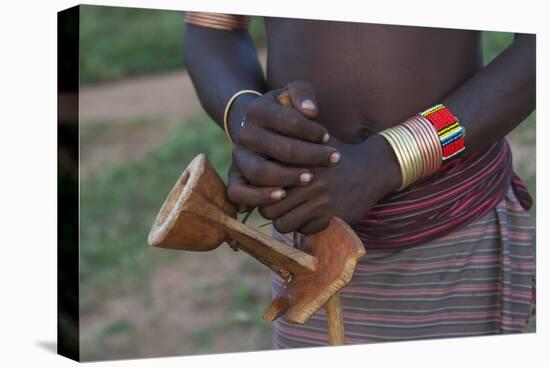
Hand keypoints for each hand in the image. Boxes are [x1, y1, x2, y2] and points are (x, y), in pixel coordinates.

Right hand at [226, 81, 340, 209]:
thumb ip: (303, 93)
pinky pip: (237, 192)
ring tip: (310, 178)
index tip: (328, 137)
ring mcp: (238, 156)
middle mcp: (244, 133)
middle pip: (280, 149)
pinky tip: (282, 195)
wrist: (260, 130)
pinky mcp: (234, 176)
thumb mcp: (293, 94)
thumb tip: (310, 111)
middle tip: (333, 159)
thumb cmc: (285, 113)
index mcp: (257, 110)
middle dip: (311, 156)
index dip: (312, 131)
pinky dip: (257, 196)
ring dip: (287, 177)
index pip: (289, 121)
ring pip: (259, 172)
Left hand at [258, 134, 401, 233]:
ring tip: (290, 212)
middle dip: (269, 209)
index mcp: (299, 161)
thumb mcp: (312, 141)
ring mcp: (321, 201)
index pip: (263, 183)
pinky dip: (304, 226)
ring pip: (283, 223)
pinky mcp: (332, 216)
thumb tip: (256, 152)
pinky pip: (304, 230)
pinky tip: (310, 216)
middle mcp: (308, 181)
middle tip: (276, 205)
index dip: (260, 189)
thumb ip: (286, 144)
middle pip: (268, 208)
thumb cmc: (334, 155)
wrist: (372, 169)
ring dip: (285, 220)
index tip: (266, 189)